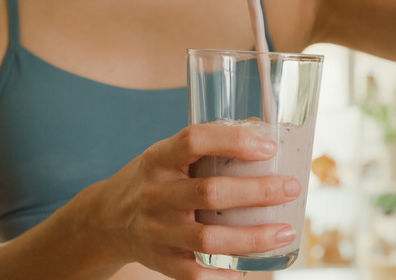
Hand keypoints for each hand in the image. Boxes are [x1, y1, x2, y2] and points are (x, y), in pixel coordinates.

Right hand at [93, 123, 300, 279]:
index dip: (233, 141)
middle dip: (257, 192)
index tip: (268, 147)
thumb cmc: (151, 180)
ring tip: (285, 231)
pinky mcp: (161, 262)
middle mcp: (154, 194)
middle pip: (209, 193)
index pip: (194, 141)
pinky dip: (226, 274)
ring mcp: (156, 231)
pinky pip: (197, 274)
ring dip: (253, 237)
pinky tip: (252, 266)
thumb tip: (261, 130)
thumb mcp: (166, 154)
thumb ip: (206, 146)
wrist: (105, 220)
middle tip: (290, 187)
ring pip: (208, 239)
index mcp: (158, 159)